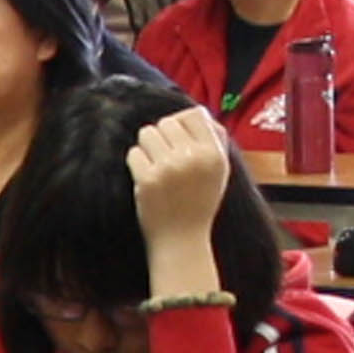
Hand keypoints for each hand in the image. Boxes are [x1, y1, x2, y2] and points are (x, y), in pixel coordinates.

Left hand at [128, 108, 231, 297]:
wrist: (182, 241)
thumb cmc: (199, 203)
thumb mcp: (219, 172)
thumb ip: (213, 140)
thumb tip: (197, 111)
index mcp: (214, 154)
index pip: (194, 114)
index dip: (183, 124)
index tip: (179, 141)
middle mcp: (194, 157)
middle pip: (167, 122)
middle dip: (162, 137)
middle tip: (164, 158)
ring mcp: (169, 168)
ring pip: (147, 133)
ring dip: (147, 147)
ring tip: (155, 166)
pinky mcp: (148, 180)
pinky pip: (134, 153)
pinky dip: (136, 164)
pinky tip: (146, 179)